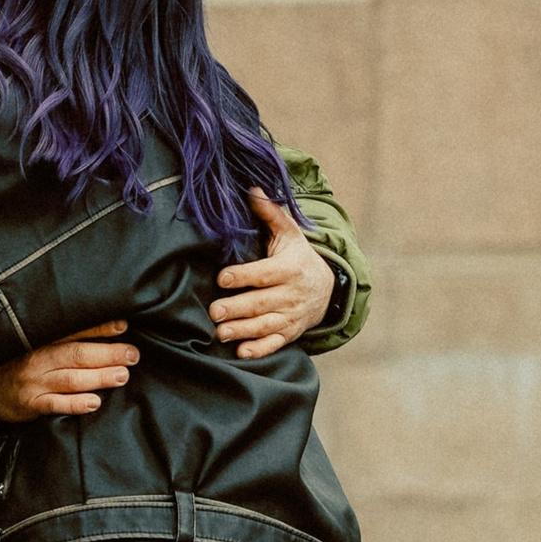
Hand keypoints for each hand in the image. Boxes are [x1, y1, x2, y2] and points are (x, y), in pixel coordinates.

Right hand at [0, 320, 138, 422]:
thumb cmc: (14, 363)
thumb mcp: (32, 343)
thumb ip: (60, 339)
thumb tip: (99, 333)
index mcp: (40, 340)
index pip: (74, 331)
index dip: (99, 329)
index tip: (123, 326)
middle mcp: (38, 358)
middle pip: (77, 354)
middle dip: (108, 354)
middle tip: (132, 355)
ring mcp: (34, 382)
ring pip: (71, 378)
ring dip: (99, 377)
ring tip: (122, 376)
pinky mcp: (30, 404)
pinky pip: (56, 404)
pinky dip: (76, 403)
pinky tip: (94, 403)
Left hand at [209, 193, 335, 360]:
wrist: (327, 287)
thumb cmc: (298, 256)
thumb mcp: (289, 233)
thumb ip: (270, 213)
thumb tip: (252, 188)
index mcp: (290, 268)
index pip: (265, 273)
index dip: (244, 276)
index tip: (222, 278)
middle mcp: (291, 294)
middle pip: (262, 303)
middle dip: (237, 308)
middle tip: (213, 311)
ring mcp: (291, 316)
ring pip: (266, 325)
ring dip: (242, 331)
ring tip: (220, 332)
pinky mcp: (290, 333)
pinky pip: (275, 344)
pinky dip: (260, 350)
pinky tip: (242, 353)